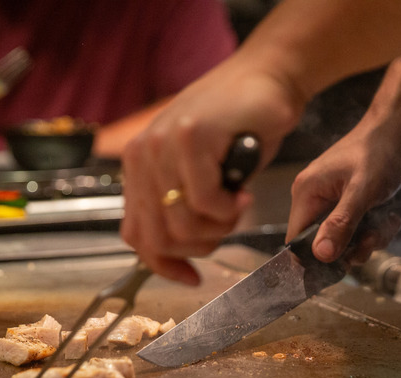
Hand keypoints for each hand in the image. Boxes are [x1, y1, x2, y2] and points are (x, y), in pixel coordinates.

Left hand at [120, 60, 303, 284]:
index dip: (162, 264)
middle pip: (158, 236)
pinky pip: (205, 201)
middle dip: (198, 247)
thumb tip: (171, 258)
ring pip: (181, 223)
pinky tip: (242, 194)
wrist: (265, 79)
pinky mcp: (192, 138)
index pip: (135, 234)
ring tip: (236, 208)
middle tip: (226, 228)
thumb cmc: (236, 131)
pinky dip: (230, 210)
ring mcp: (163, 145)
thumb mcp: (196, 174)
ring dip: (218, 229)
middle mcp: (142, 156)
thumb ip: (177, 207)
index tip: (190, 277)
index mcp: (137, 168)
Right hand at [286, 121, 400, 264]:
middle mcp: (311, 197)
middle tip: (374, 238)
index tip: (342, 262)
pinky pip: (351, 225)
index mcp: (306, 193)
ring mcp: (326, 198)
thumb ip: (340, 224)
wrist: (394, 130)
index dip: (316, 256)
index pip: (296, 238)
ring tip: (386, 222)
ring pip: (341, 236)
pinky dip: (370, 227)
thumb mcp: (362, 192)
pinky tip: (385, 216)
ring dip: (367, 237)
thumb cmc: (377, 152)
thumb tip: (321, 255)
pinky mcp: (341, 199)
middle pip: (322, 241)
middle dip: (351, 245)